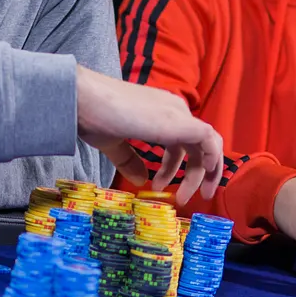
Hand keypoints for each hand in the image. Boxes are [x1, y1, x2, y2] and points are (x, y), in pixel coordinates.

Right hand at [74, 66, 222, 203]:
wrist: (84, 98)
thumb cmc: (93, 116)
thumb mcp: (113, 142)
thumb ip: (129, 160)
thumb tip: (141, 180)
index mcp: (160, 111)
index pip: (182, 138)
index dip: (176, 165)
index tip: (161, 185)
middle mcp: (173, 109)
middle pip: (199, 143)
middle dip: (195, 173)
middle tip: (183, 198)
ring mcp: (178, 113)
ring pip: (208, 144)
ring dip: (202, 173)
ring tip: (183, 198)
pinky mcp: (180, 122)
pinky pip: (208, 141)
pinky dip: (211, 159)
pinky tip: (200, 179)